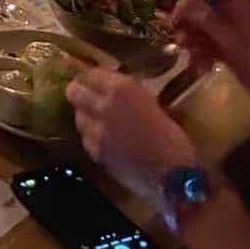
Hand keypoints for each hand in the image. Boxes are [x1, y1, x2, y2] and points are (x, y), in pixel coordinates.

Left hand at [66, 67, 197, 203]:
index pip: (92, 74)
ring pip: (78, 117)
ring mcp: (97, 130)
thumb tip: (113, 92)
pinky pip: (86, 140)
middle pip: (75, 92)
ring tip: (95, 121)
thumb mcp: (151, 105)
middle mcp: (104, 105)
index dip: (91, 78)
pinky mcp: (95, 152)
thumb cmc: (172, 137)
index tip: (92, 81)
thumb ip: (128, 96)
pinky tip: (103, 141)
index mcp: (122, 88)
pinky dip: (91, 138)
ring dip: (85, 117)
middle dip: (77, 93)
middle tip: (84, 97)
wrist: (174, 174)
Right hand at [169, 0, 249, 88]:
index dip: (186, 9)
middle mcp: (237, 16)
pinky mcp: (237, 52)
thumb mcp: (227, 36)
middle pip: (204, 16)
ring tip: (193, 60)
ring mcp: (237, 34)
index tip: (173, 24)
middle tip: (182, 45)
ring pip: (208, 34)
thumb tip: (183, 2)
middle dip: (191, 30)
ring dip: (196, 45)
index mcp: (237, 5)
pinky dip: (206, 55)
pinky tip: (203, 67)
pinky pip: (215, 48)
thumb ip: (204, 17)